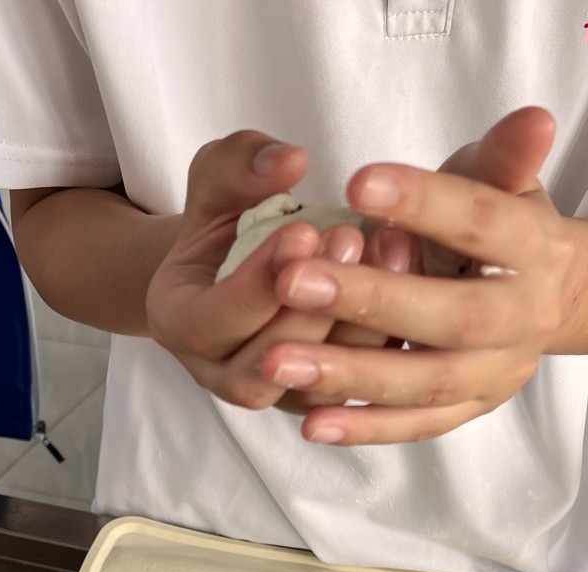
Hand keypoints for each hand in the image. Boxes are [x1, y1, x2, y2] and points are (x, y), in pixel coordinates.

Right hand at [146, 131, 372, 409]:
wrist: (243, 261)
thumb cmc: (227, 218)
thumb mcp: (218, 177)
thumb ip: (241, 164)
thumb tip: (291, 161)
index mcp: (178, 323)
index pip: (211, 322)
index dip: (259, 282)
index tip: (305, 230)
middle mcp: (220, 372)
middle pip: (265, 367)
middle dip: (313, 307)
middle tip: (353, 238)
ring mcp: (273, 393)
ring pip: (317, 386)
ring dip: (358, 325)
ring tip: (391, 250)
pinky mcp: (321, 394)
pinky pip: (355, 387)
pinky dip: (385, 338)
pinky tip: (409, 277)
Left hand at [263, 107, 574, 444]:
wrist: (549, 293)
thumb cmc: (500, 225)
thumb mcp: (500, 179)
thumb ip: (500, 155)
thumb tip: (534, 119)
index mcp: (535, 249)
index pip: (482, 223)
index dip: (424, 203)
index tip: (356, 179)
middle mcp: (523, 319)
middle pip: (451, 316)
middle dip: (370, 300)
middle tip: (291, 281)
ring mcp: (497, 373)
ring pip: (426, 382)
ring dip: (350, 373)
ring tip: (276, 360)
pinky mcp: (468, 410)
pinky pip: (415, 426)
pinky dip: (365, 427)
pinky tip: (311, 422)